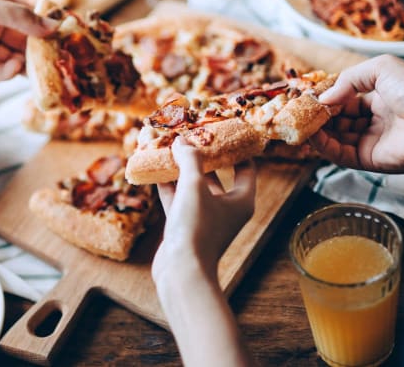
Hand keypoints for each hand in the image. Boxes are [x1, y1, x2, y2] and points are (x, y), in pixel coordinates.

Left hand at [0, 0, 55, 80]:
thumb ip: (17, 16)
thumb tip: (50, 26)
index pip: (31, 15)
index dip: (49, 27)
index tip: (68, 38)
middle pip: (26, 40)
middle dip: (41, 51)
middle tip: (58, 63)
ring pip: (14, 58)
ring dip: (25, 64)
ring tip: (35, 71)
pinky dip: (7, 73)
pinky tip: (10, 71)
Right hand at [153, 138, 256, 278]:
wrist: (181, 271)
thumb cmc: (197, 228)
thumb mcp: (195, 187)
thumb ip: (190, 160)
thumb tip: (182, 140)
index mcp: (241, 200)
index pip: (246, 168)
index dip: (237, 148)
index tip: (225, 131)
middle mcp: (226, 209)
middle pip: (217, 175)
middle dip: (202, 156)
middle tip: (191, 136)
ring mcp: (205, 218)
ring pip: (194, 187)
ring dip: (182, 170)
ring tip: (170, 149)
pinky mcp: (185, 227)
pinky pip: (178, 200)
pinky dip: (169, 185)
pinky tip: (156, 170)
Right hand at [310, 55, 403, 172]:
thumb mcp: (382, 68)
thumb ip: (349, 79)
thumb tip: (325, 98)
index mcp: (379, 100)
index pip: (344, 101)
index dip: (326, 99)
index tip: (308, 96)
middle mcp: (373, 122)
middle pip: (336, 121)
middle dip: (317, 115)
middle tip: (298, 110)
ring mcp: (369, 142)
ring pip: (334, 138)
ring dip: (316, 130)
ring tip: (299, 121)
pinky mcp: (368, 160)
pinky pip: (339, 154)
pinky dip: (323, 146)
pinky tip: (311, 135)